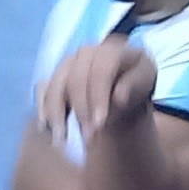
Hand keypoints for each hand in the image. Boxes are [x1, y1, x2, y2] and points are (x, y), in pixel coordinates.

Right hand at [38, 37, 157, 142]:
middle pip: (75, 78)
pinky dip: (43, 108)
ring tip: (61, 140)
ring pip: (55, 84)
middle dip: (80, 109)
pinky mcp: (56, 77)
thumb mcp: (145, 82)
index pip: (101, 69)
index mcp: (112, 49)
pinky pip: (42, 89)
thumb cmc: (136, 85)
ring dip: (57, 113)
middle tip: (88, 137)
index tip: (99, 124)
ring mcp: (68, 63)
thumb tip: (118, 96)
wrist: (124, 89)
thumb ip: (134, 86)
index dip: (98, 96)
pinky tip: (46, 128)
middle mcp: (87, 52)